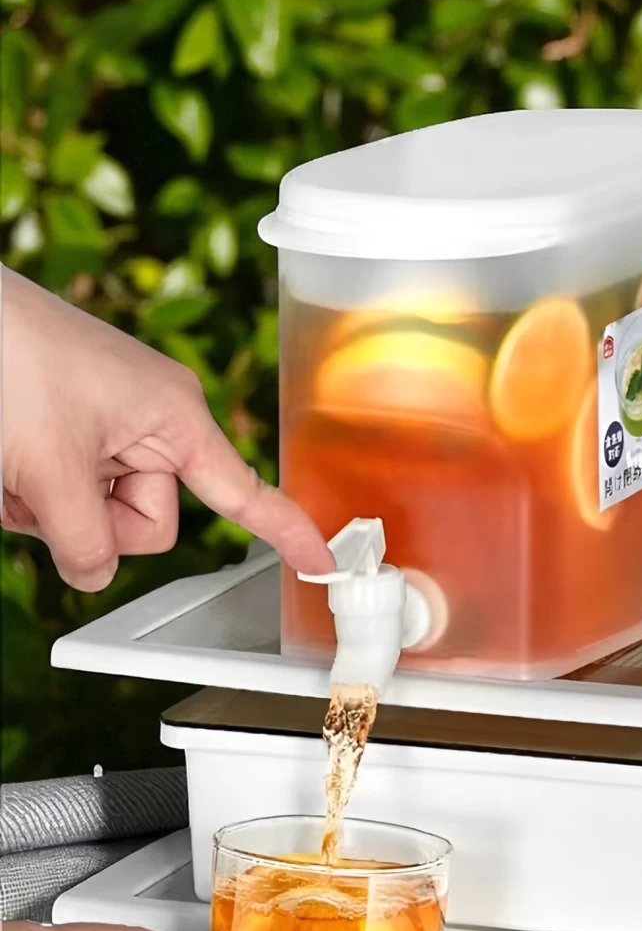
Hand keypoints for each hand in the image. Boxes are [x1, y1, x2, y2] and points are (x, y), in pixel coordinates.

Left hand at [0, 266, 332, 590]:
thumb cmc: (9, 356)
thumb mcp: (51, 465)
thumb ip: (84, 538)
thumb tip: (93, 574)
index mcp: (176, 417)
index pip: (244, 491)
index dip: (285, 531)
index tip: (321, 561)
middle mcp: (154, 422)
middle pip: (149, 519)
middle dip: (93, 521)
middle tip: (40, 491)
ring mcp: (113, 424)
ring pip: (102, 510)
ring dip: (50, 507)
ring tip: (11, 466)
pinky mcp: (77, 425)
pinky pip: (73, 487)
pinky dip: (33, 490)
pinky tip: (5, 463)